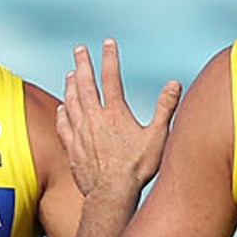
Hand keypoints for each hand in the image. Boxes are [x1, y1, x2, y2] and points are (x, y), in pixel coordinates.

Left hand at [56, 39, 180, 197]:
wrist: (111, 194)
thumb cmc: (138, 168)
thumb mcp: (157, 137)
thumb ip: (165, 108)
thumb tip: (175, 83)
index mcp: (115, 113)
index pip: (111, 77)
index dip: (109, 57)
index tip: (107, 42)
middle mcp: (94, 118)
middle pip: (85, 84)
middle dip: (82, 64)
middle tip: (79, 49)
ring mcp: (79, 132)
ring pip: (71, 100)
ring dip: (70, 84)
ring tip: (70, 73)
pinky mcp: (71, 146)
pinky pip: (63, 123)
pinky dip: (62, 111)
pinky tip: (61, 106)